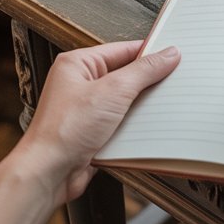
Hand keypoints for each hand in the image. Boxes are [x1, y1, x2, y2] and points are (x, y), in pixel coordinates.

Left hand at [17, 41, 179, 203]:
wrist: (48, 173)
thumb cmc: (64, 131)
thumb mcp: (114, 91)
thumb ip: (144, 70)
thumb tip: (168, 54)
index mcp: (78, 64)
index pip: (123, 50)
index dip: (150, 53)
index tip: (175, 56)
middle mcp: (80, 84)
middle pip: (127, 75)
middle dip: (149, 81)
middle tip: (173, 81)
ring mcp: (87, 109)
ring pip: (127, 100)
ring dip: (143, 106)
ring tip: (160, 106)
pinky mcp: (94, 131)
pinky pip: (122, 121)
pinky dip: (136, 125)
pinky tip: (147, 128)